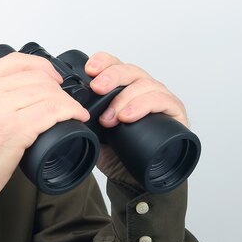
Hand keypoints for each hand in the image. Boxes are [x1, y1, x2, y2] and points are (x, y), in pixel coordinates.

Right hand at [0, 53, 89, 202]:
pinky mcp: (16, 128)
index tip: (54, 78)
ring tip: (74, 111)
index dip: (43, 66)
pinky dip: (71, 111)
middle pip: (37, 77)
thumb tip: (23, 90)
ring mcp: (2, 108)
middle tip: (65, 101)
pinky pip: (53, 111)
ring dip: (68, 101)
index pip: (18, 60)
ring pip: (49, 92)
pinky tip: (77, 116)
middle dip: (58, 88)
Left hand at [85, 52, 188, 187]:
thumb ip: (82, 120)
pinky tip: (128, 116)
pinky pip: (164, 100)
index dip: (103, 62)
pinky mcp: (174, 114)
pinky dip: (145, 105)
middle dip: (112, 76)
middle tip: (97, 89)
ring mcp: (159, 100)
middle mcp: (141, 90)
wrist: (134, 179)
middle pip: (130, 70)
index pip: (114, 64)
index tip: (90, 70)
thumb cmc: (116, 153)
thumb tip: (67, 110)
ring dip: (125, 98)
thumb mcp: (93, 133)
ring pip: (146, 84)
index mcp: (122, 88)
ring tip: (111, 117)